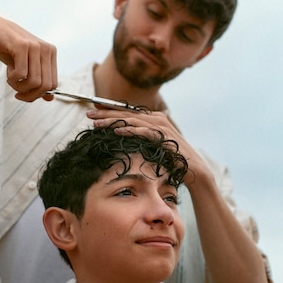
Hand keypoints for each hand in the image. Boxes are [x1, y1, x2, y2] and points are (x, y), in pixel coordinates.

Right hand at [0, 9, 57, 101]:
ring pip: (34, 82)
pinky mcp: (22, 46)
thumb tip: (50, 99)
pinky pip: (21, 74)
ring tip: (11, 79)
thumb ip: (38, 80)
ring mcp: (36, 46)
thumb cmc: (8, 49)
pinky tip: (8, 70)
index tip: (24, 94)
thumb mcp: (25, 66)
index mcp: (51, 53)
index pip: (53, 85)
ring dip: (19, 87)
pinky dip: (12, 78)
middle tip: (17, 93)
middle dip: (29, 95)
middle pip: (45, 86)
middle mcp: (47, 49)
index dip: (38, 95)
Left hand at [86, 107, 213, 190]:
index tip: (92, 112)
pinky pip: (145, 132)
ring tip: (97, 123)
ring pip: (132, 121)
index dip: (109, 111)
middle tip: (88, 115)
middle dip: (106, 114)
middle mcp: (157, 119)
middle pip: (126, 114)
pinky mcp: (165, 137)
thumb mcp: (152, 147)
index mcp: (153, 119)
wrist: (194, 171)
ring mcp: (162, 127)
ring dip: (113, 121)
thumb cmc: (171, 160)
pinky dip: (131, 130)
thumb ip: (139, 139)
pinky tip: (117, 131)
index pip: (127, 113)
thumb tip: (119, 136)